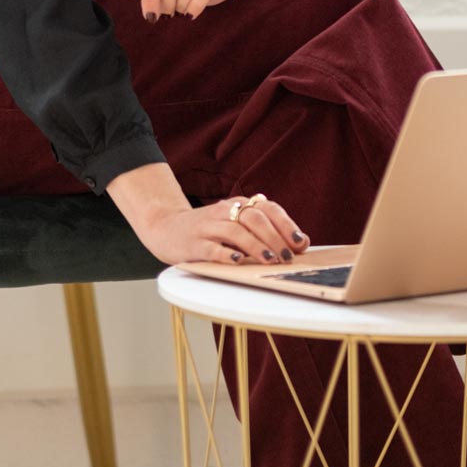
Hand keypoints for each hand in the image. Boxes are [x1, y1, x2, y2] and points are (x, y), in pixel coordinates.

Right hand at [107, 164, 309, 266]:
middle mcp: (224, 212)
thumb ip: (264, 229)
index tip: (300, 243)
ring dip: (255, 246)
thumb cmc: (209, 230)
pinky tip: (238, 261)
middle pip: (254, 219)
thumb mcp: (235, 223)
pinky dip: (226, 254)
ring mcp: (208, 226)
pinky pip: (212, 247)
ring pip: (235, 232)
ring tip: (270, 261)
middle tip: (287, 257)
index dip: (286, 224)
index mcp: (238, 205)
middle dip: (274, 238)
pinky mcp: (193, 243)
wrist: (165, 227)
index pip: (267, 208)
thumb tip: (300, 242)